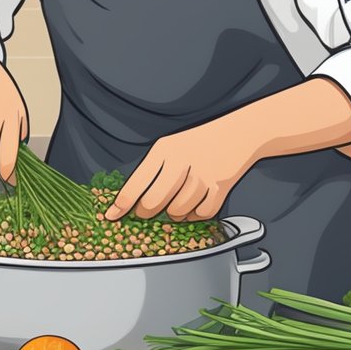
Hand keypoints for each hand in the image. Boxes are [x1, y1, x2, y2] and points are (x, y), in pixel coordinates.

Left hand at [105, 121, 259, 222]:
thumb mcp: (170, 147)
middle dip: (147, 213)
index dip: (122, 204)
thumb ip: (151, 171)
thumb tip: (130, 201)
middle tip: (147, 212)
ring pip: (178, 211)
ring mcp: (202, 175)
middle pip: (153, 203)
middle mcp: (181, 161)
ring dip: (175, 214)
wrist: (238, 133)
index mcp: (164, 150)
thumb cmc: (199, 143)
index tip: (112, 216)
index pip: (136, 184)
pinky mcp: (221, 186)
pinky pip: (201, 214)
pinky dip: (197, 215)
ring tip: (177, 204)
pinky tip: (195, 205)